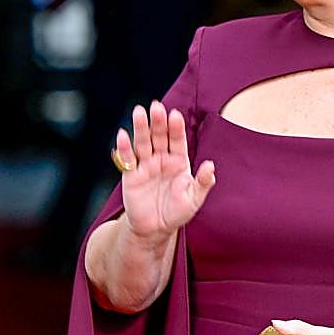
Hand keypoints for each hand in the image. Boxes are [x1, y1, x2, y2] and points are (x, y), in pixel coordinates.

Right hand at [116, 100, 214, 243]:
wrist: (156, 228)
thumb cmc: (177, 212)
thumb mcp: (195, 199)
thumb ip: (203, 182)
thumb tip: (211, 165)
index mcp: (179, 162)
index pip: (178, 140)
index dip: (176, 128)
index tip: (175, 114)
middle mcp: (162, 159)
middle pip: (160, 137)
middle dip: (158, 122)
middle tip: (156, 106)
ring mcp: (146, 165)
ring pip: (143, 143)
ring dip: (140, 128)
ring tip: (139, 112)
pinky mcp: (131, 175)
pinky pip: (127, 159)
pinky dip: (124, 147)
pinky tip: (122, 134)